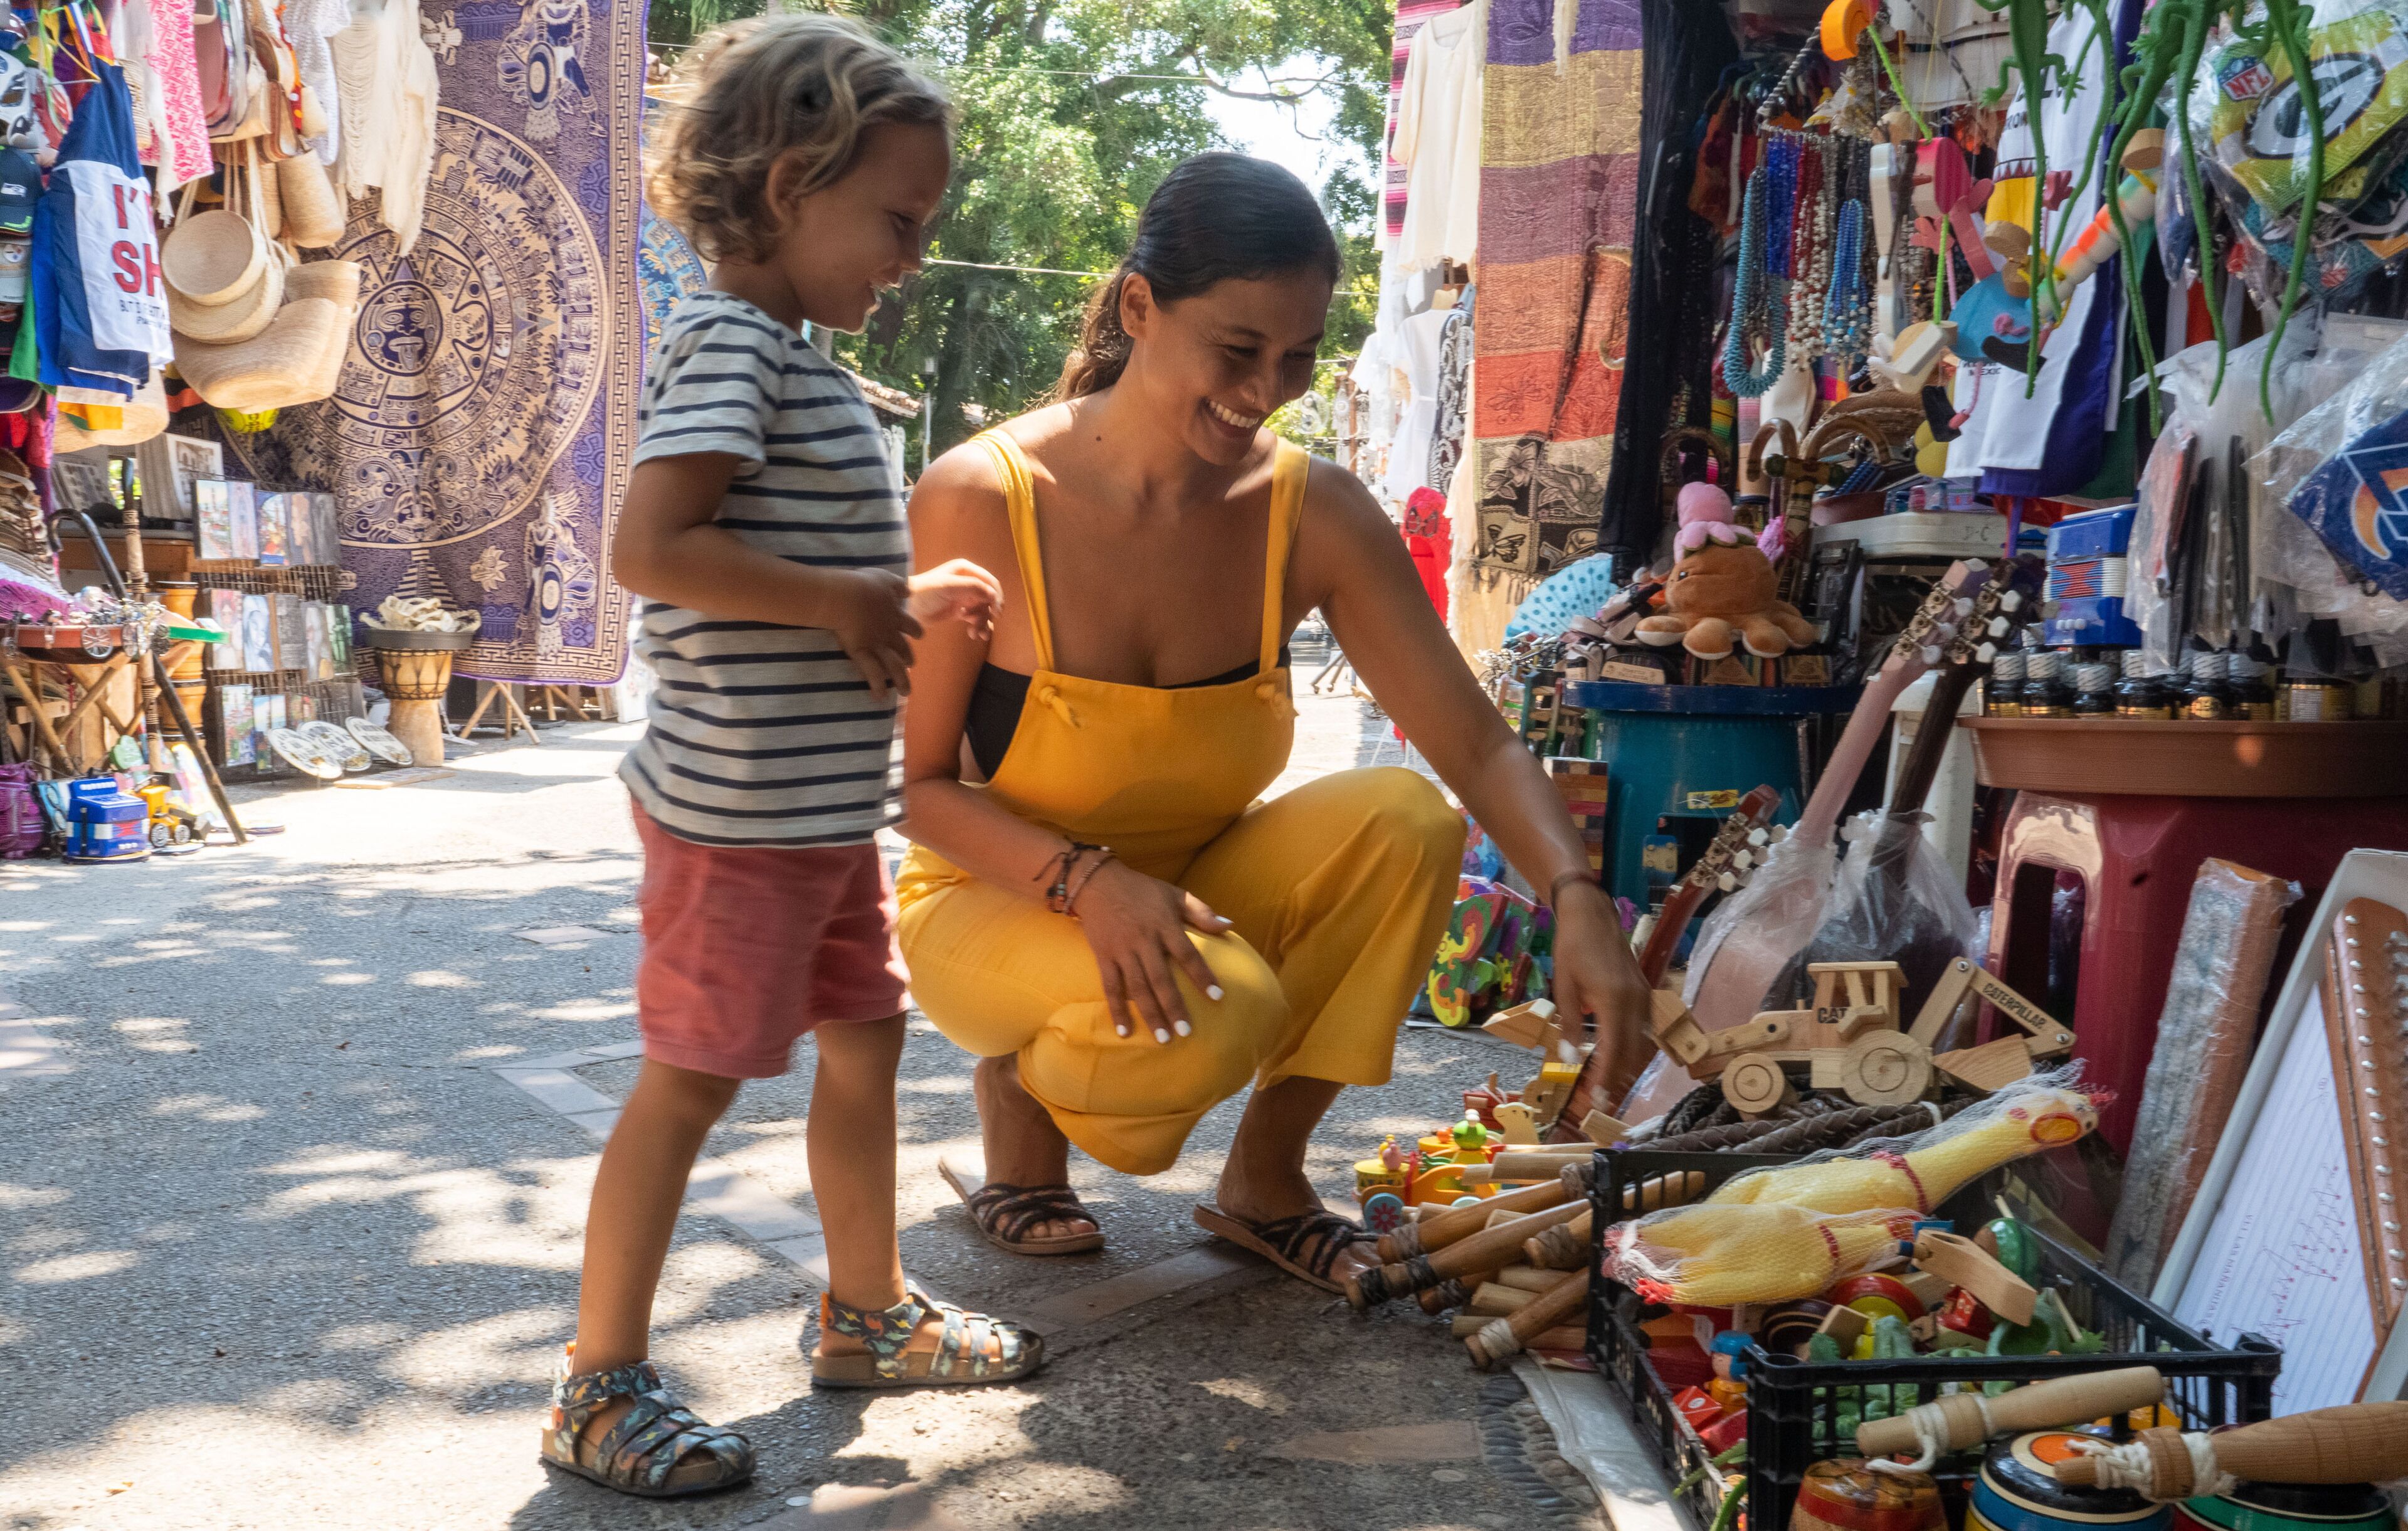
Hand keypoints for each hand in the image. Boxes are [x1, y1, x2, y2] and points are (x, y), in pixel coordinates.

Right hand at [826, 568, 921, 699]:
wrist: (847, 597)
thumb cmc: (863, 584)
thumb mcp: (885, 579)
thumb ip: (898, 586)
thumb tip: (908, 590)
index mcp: (895, 615)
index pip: (911, 625)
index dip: (915, 631)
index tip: (920, 635)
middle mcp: (889, 633)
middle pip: (903, 648)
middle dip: (908, 657)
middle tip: (912, 664)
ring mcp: (876, 645)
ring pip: (893, 666)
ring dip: (901, 680)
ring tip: (906, 692)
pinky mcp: (861, 653)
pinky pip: (872, 674)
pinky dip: (877, 686)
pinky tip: (880, 698)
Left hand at [908, 558, 1001, 642]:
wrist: (907, 607)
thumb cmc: (927, 592)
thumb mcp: (950, 586)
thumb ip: (973, 588)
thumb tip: (994, 596)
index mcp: (966, 571)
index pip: (990, 582)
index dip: (996, 596)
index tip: (997, 612)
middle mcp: (967, 582)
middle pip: (988, 599)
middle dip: (987, 613)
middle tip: (980, 626)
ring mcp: (964, 597)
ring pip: (983, 610)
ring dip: (983, 623)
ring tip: (977, 635)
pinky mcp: (960, 611)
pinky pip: (976, 618)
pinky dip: (978, 626)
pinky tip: (974, 635)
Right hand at [1069, 859, 1230, 1042]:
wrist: (1097, 883)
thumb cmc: (1142, 890)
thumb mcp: (1174, 894)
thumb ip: (1202, 912)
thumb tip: (1230, 926)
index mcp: (1164, 924)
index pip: (1188, 954)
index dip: (1202, 975)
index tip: (1217, 997)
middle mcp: (1144, 940)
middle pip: (1161, 978)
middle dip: (1174, 1007)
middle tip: (1186, 1032)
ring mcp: (1122, 950)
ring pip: (1138, 987)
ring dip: (1151, 1014)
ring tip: (1164, 1038)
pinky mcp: (1104, 956)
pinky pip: (1110, 987)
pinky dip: (1117, 1009)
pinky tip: (1124, 1031)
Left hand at [1548, 880, 1650, 1090]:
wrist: (1592, 913)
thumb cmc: (1572, 947)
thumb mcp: (1564, 986)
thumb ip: (1569, 1023)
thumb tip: (1567, 1057)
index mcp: (1614, 1000)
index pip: (1614, 1050)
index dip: (1607, 1077)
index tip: (1598, 1099)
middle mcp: (1636, 1001)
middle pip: (1632, 1051)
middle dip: (1618, 1078)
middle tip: (1602, 1100)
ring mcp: (1644, 996)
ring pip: (1642, 1041)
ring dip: (1627, 1065)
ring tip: (1610, 1085)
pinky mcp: (1644, 991)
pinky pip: (1643, 1028)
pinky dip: (1633, 1047)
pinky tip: (1620, 1057)